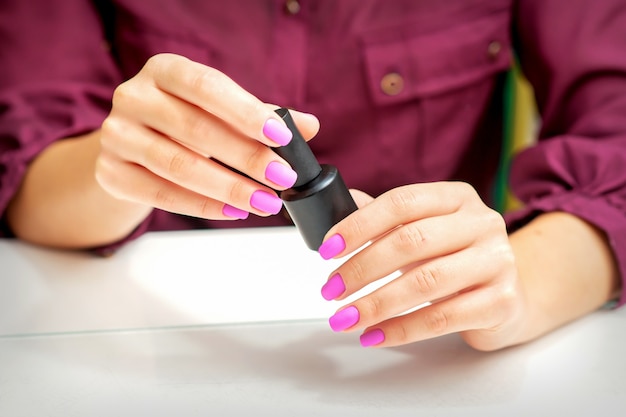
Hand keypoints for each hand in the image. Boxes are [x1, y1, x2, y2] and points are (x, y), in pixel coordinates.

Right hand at [96, 53, 319, 219]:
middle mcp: (133, 96)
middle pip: (195, 128)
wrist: (130, 148)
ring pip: (177, 164)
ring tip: (265, 202)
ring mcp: (116, 135)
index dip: (247, 112)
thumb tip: (308, 127)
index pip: (207, 87)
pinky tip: (234, 212)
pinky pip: (160, 193)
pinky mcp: (110, 172)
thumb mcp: (219, 111)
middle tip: (283, 179)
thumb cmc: (183, 124)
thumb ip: (261, 117)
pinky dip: (202, 206)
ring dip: (228, 188)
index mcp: (165, 70)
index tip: (284, 139)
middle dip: (246, 158)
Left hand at [318, 182, 527, 350]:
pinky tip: (374, 335)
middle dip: (361, 268)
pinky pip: (441, 318)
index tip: (328, 249)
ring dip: (376, 303)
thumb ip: (384, 221)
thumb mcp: (423, 232)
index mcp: (457, 197)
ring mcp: (497, 262)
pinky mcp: (501, 302)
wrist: (507, 299)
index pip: (401, 202)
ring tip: (345, 317)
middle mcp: (482, 223)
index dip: (359, 225)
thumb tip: (337, 208)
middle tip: (331, 289)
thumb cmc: (455, 261)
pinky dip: (401, 329)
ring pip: (425, 282)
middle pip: (411, 241)